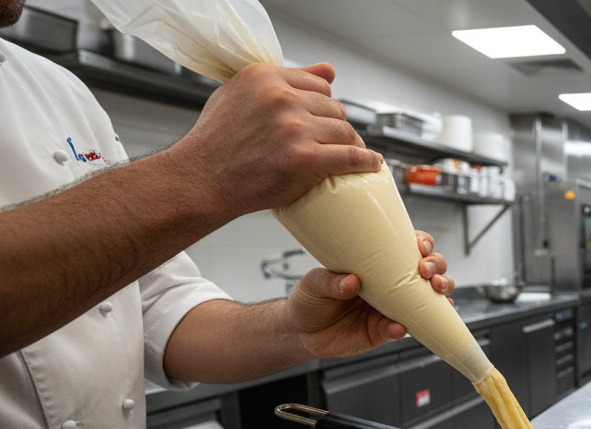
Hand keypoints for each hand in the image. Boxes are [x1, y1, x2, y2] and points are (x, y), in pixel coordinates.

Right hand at [165, 63, 382, 216]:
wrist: (202, 179)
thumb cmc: (215, 142)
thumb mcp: (239, 94)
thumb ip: (281, 79)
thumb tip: (329, 70)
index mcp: (265, 77)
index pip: (317, 83)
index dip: (323, 103)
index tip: (324, 117)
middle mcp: (281, 98)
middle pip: (334, 107)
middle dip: (335, 125)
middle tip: (331, 142)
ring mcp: (294, 128)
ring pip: (344, 131)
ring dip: (350, 144)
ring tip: (347, 154)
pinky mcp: (305, 158)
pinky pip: (350, 157)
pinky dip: (366, 161)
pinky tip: (371, 164)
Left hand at [284, 231, 453, 357]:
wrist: (301, 333)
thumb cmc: (310, 300)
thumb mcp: (313, 283)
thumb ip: (331, 281)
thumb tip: (350, 281)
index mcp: (376, 264)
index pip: (407, 248)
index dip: (422, 244)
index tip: (420, 246)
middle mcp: (390, 284)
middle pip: (429, 272)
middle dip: (437, 268)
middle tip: (426, 271)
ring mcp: (391, 308)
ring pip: (428, 301)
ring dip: (437, 298)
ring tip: (432, 294)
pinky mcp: (385, 331)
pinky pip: (403, 329)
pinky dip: (407, 327)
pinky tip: (399, 325)